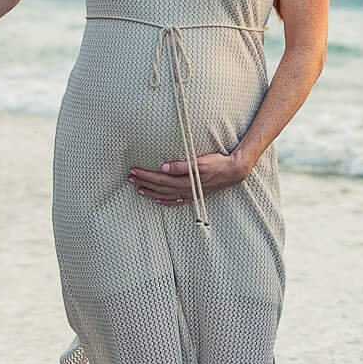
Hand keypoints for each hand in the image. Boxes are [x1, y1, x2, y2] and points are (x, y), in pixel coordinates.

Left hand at [128, 150, 251, 206]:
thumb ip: (181, 166)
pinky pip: (176, 201)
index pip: (160, 179)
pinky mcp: (194, 195)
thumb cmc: (217, 163)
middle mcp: (185, 190)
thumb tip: (163, 167)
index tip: (134, 171)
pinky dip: (165, 202)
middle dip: (143, 183)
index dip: (145, 175)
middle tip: (129, 178)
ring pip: (165, 195)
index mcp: (185, 181)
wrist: (233, 172)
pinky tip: (156, 200)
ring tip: (137, 189)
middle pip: (159, 188)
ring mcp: (189, 194)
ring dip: (150, 192)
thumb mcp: (200, 162)